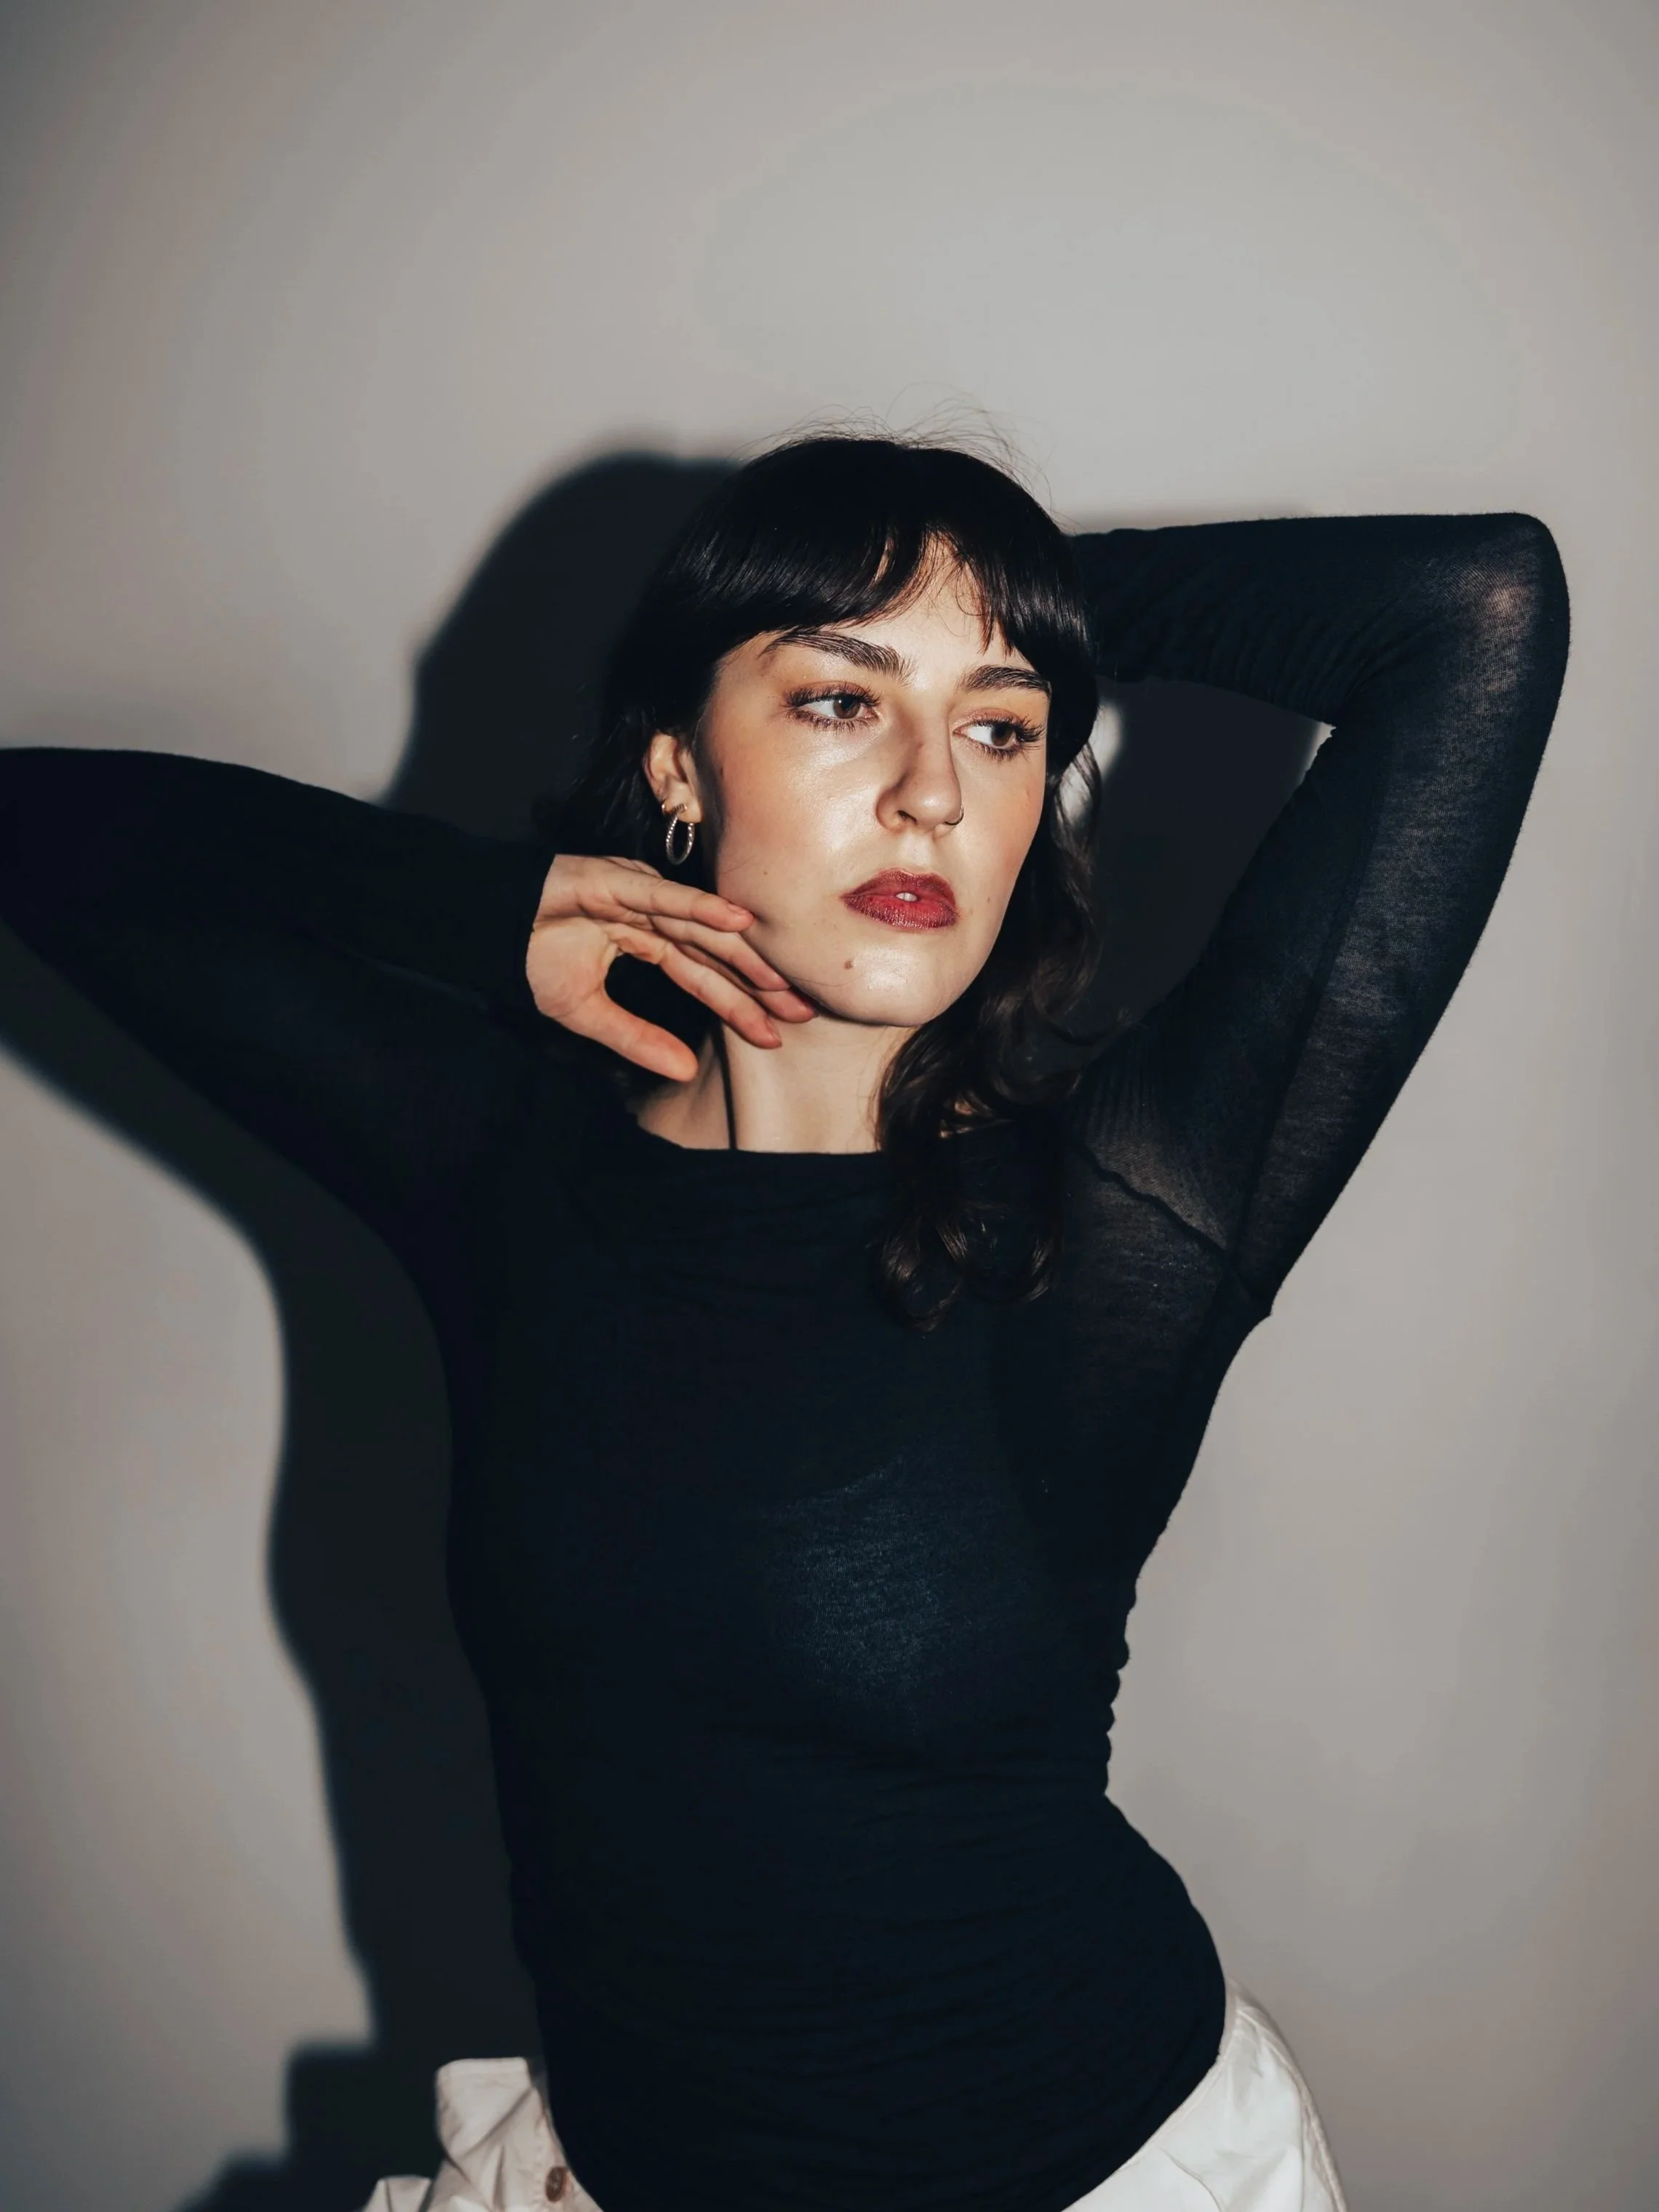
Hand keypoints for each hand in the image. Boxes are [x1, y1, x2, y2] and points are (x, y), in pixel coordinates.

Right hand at [525, 852, 816, 1080]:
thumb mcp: (588, 1013)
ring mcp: (636, 895)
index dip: (741, 1004)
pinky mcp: (614, 881)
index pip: (705, 976)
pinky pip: (664, 898)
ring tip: (782, 975)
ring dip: (743, 950)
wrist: (484, 927)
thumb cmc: (530, 959)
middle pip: (715, 951)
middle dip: (758, 981)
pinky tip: (737, 920)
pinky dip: (701, 906)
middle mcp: (651, 915)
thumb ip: (636, 1039)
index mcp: (648, 940)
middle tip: (803, 1009)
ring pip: (700, 926)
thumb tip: (683, 1073)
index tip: (779, 1032)